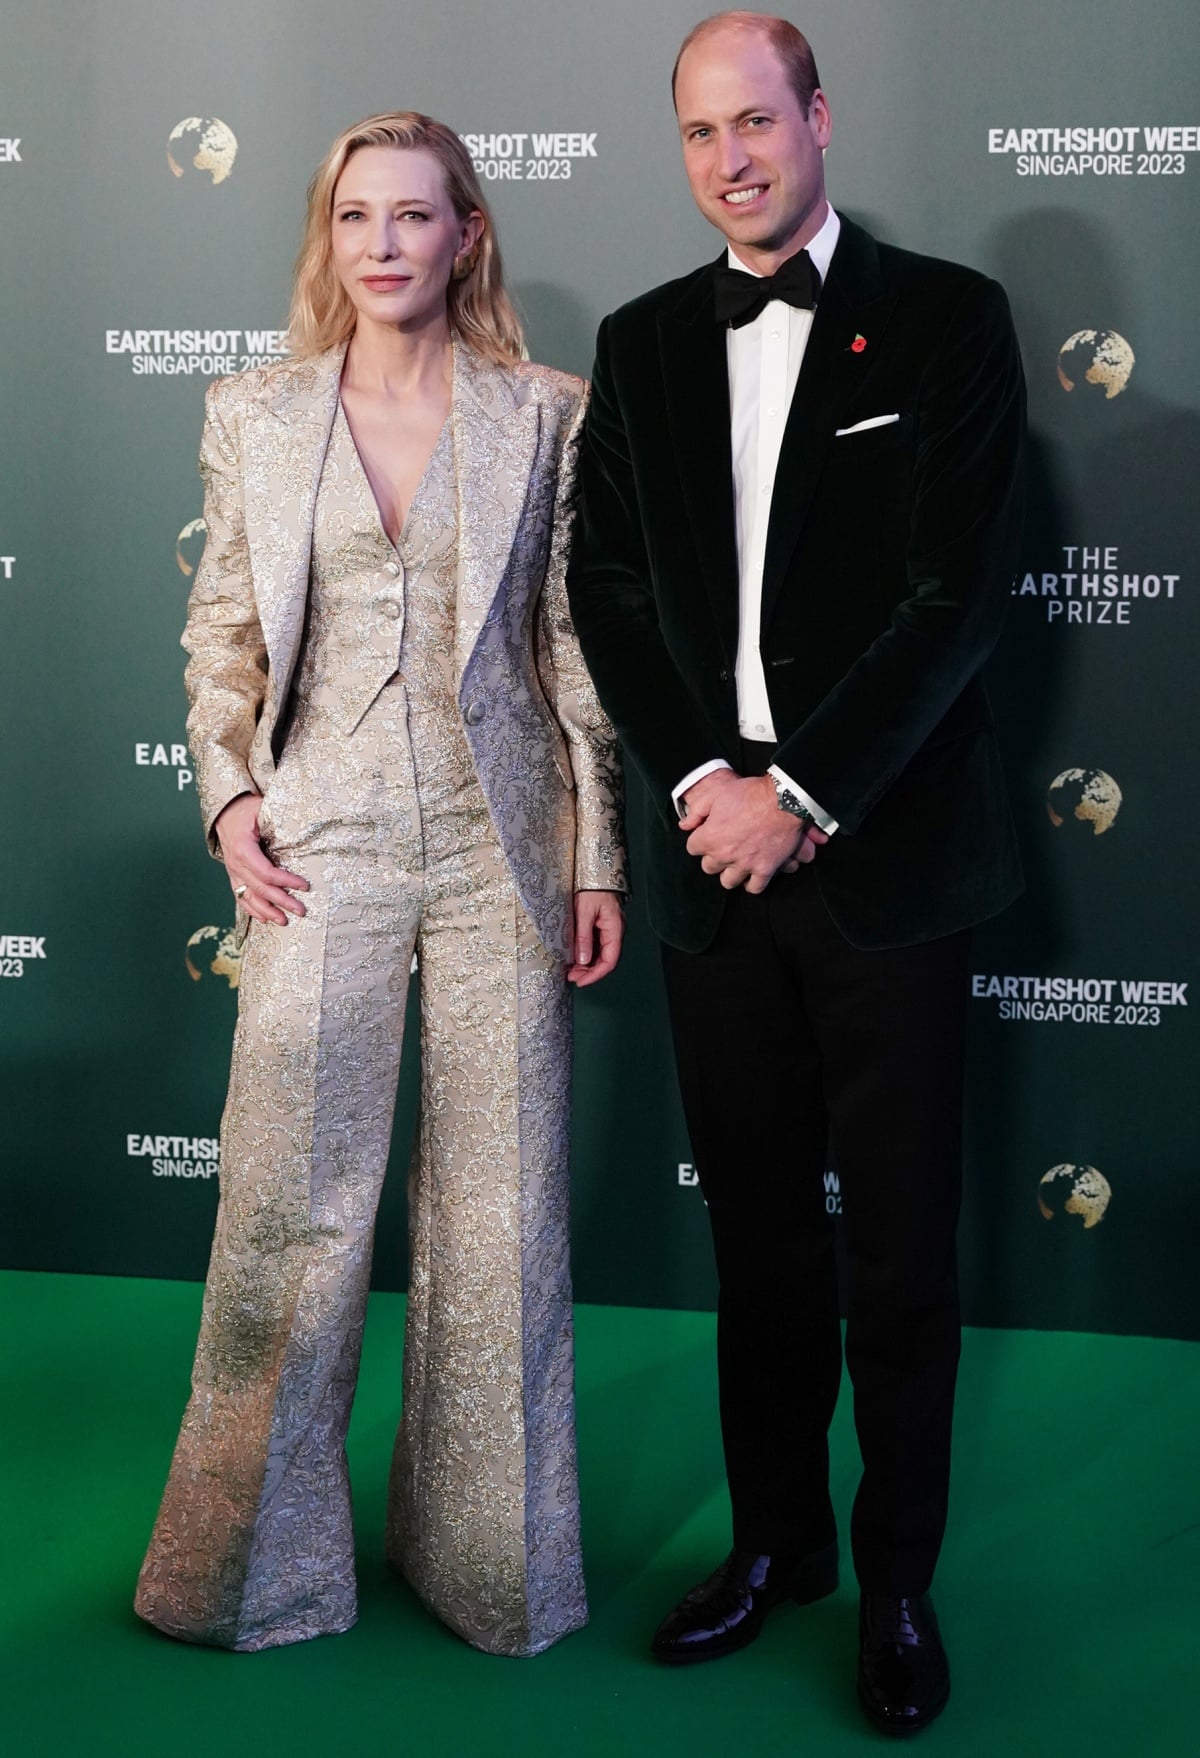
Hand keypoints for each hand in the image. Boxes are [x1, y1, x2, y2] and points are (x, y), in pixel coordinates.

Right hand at [215, 793, 309, 925]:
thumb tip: (301, 833)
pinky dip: (252, 910)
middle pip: (260, 889)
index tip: (305, 885)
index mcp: (242, 848)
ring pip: (249, 898)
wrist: (226, 810)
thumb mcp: (262, 809)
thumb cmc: (247, 809)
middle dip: (282, 901)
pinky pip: (241, 897)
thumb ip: (277, 822)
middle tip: (302, 910)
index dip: (286, 881)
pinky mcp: (234, 875)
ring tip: (285, 922)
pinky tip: (264, 920)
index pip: (266, 872)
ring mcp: (233, 872)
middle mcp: (235, 864)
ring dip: (267, 912)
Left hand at [567, 890, 624, 986]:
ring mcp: (607, 930)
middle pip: (605, 960)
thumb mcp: (584, 912)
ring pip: (599, 954)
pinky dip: (585, 954)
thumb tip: (583, 960)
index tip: (580, 981)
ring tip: (570, 969)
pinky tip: (574, 957)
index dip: (596, 975)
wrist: (594, 873)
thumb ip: (584, 937)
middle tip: (571, 977)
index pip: (610, 961)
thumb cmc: (592, 888)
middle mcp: (614, 933)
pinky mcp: (600, 927)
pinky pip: (595, 945)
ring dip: (586, 964)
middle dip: (589, 972)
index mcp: (615, 930)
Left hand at [679, 770, 827, 892]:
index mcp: (710, 837)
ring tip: (736, 864)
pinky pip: (755, 887)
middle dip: (713, 857)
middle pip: (709, 867)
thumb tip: (684, 826)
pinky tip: (752, 876)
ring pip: (728, 881)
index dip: (700, 840)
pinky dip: (752, 884)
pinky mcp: (765, 869)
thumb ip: (697, 811)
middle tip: (724, 847)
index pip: (693, 848)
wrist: (783, 799)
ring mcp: (745, 864)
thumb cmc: (750, 793)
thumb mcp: (716, 794)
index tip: (708, 834)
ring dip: (730, 873)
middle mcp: (724, 855)